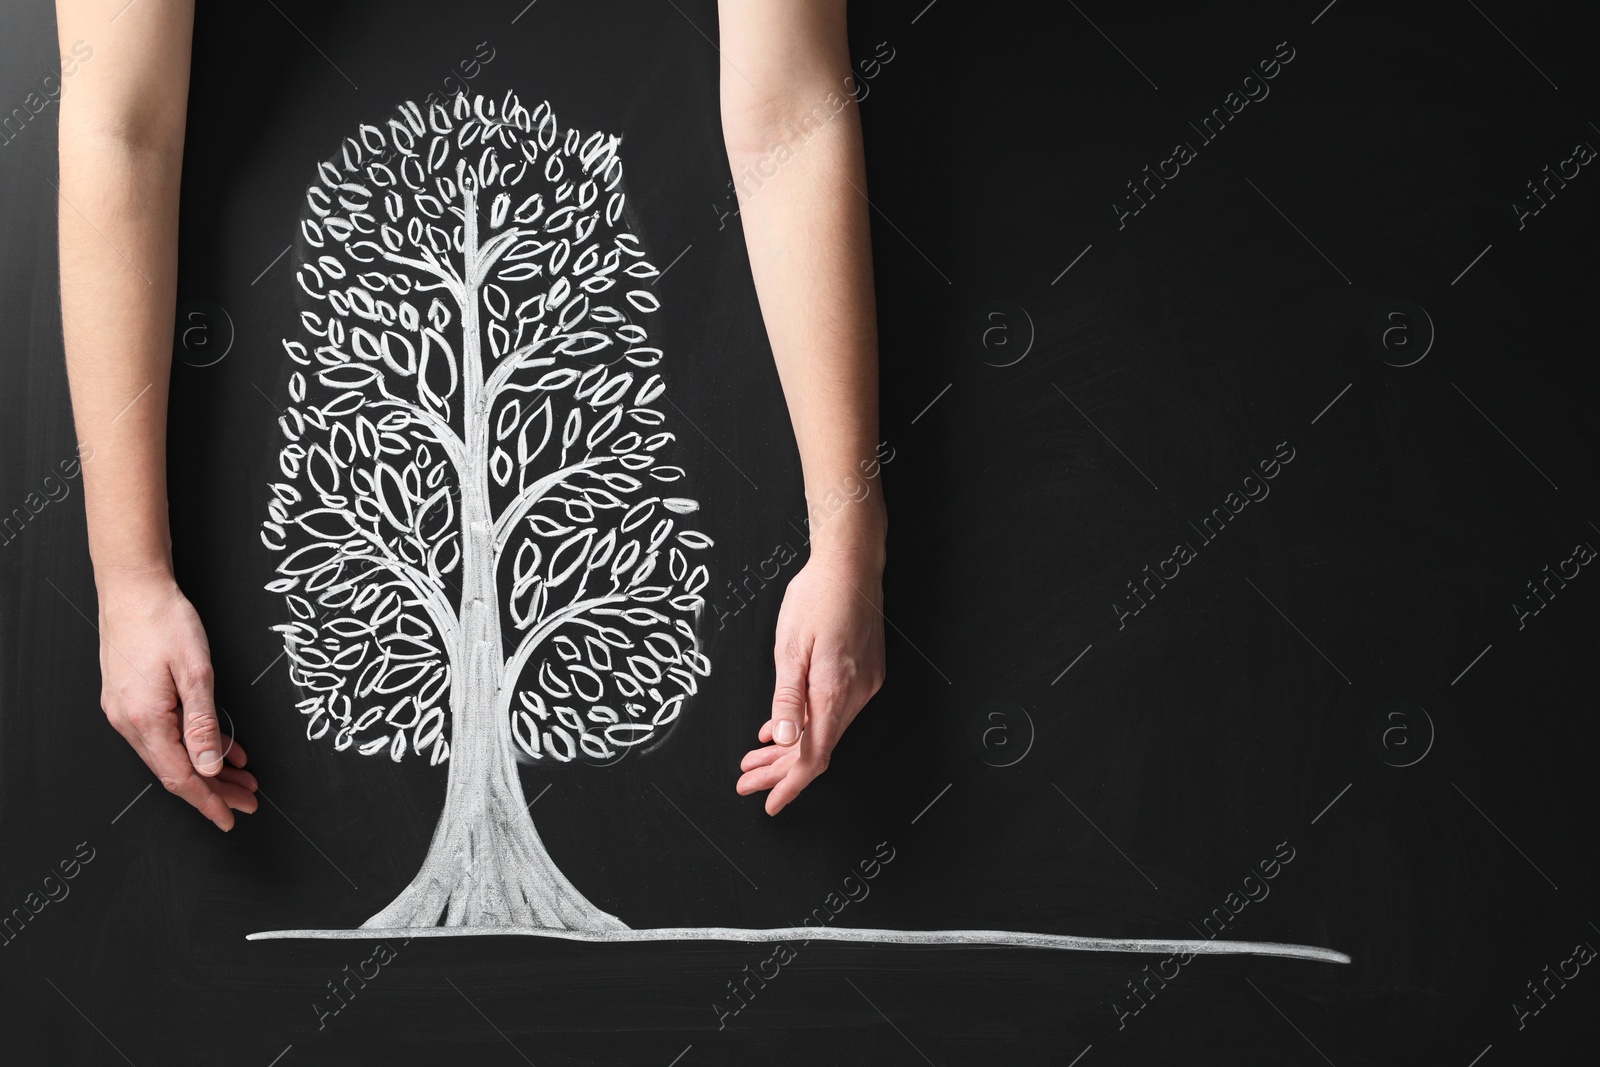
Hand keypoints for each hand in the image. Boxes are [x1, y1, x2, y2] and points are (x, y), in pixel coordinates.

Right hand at [96, 571, 257, 830]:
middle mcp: (129, 722)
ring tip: (243, 779)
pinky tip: (224, 749)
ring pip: (173, 754)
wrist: (133, 588)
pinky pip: (166, 734)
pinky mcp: (131, 700)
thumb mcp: (196, 673)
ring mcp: (126, 711)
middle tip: (247, 801)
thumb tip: (209, 767)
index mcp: (145, 720)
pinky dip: (196, 744)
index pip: (180, 777)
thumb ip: (203, 724)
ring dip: (208, 768)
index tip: (229, 819)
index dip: (207, 802)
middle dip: (215, 789)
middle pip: (177, 770)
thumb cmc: (164, 621)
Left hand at [736, 549, 885, 814]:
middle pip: (818, 749)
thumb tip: (785, 740)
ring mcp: (865, 685)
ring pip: (826, 731)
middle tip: (747, 780)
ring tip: (756, 758)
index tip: (769, 802)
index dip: (790, 784)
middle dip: (780, 770)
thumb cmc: (816, 597)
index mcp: (835, 692)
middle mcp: (857, 695)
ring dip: (792, 747)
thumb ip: (788, 699)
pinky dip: (809, 724)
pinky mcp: (866, 673)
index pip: (814, 757)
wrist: (851, 563)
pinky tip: (784, 728)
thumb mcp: (790, 648)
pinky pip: (835, 711)